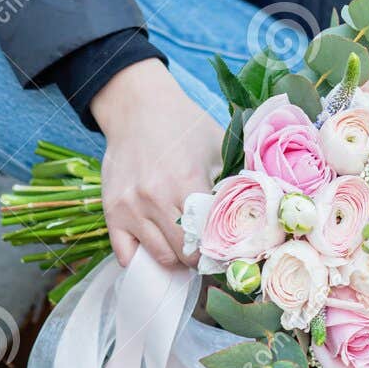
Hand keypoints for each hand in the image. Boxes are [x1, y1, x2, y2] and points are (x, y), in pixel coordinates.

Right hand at [90, 59, 222, 269]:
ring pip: (159, 257)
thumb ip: (234, 178)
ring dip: (176, 260)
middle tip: (210, 252)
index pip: (209, 235)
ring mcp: (131, 207)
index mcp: (186, 180)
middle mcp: (156, 197)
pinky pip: (126, 255)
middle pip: (185, 254)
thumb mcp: (217, 144)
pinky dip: (143, 259)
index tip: (229, 249)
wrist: (137, 107)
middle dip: (201, 258)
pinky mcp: (111, 212)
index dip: (222, 248)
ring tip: (186, 249)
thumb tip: (257, 212)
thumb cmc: (183, 125)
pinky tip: (157, 248)